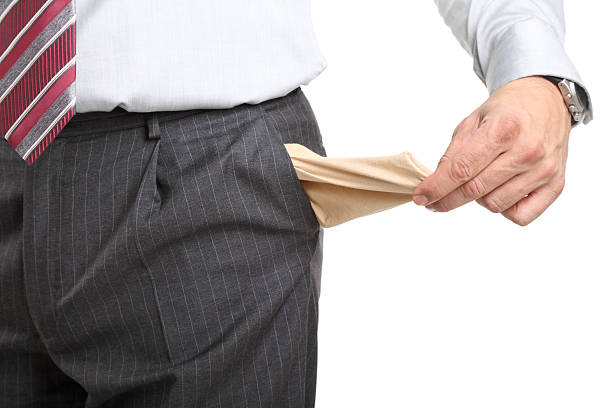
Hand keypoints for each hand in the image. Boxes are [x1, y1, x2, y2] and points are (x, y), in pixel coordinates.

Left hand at [413, 76, 571, 225]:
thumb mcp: (473, 121)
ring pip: (494, 205)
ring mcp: (544, 169)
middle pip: (475, 190)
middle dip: (447, 199)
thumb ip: (453, 152)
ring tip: (480, 180)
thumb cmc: (506, 111)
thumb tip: (434, 183)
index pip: (461, 169)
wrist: (547, 102)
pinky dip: (505, 209)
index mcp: (503, 128)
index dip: (436, 187)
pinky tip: (501, 191)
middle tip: (433, 200)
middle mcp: (527, 150)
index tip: (420, 197)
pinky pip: (520, 216)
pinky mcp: (556, 184)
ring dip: (479, 199)